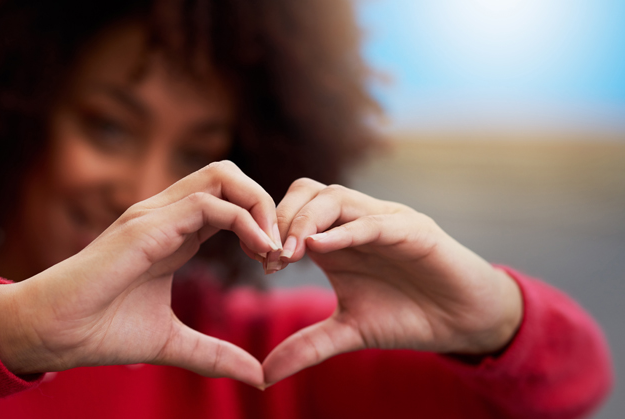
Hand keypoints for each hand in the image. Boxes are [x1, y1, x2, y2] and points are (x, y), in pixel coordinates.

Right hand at [0, 161, 280, 387]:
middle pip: (229, 175)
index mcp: (174, 233)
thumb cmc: (101, 331)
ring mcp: (154, 215)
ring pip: (223, 176)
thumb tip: (256, 376)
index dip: (260, 224)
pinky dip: (244, 221)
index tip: (276, 264)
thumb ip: (214, 354)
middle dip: (266, 203)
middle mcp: (166, 215)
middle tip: (280, 250)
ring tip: (274, 250)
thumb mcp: (172, 342)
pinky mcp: (146, 226)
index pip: (228, 202)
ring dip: (259, 206)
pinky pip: (208, 204)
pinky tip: (260, 253)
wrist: (53, 333)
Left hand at [262, 178, 522, 384]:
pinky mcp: (414, 230)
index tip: (260, 262)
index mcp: (337, 238)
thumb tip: (264, 376)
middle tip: (271, 256)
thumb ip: (308, 346)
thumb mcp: (349, 332)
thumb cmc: (406, 316)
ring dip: (306, 221)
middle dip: (282, 219)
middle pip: (308, 193)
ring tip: (289, 253)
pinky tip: (321, 246)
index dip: (272, 231)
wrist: (464, 322)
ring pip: (336, 198)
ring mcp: (385, 221)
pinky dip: (346, 230)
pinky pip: (375, 221)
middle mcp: (357, 222)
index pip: (294, 211)